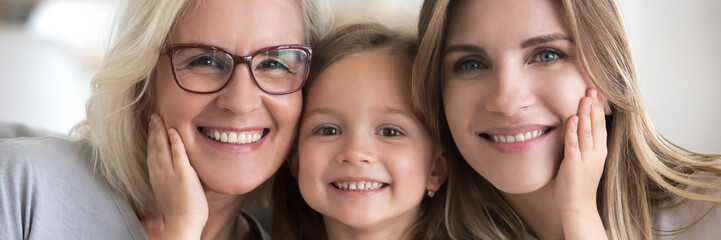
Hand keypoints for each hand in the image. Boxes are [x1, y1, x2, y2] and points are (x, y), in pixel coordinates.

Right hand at [147, 113, 207, 238]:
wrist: (182, 223)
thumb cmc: (180, 213)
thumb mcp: (170, 194)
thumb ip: (171, 181)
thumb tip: (175, 176)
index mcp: (156, 177)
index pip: (152, 154)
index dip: (151, 139)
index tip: (152, 127)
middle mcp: (160, 173)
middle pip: (154, 147)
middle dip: (154, 130)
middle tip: (153, 116)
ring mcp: (170, 173)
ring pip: (163, 147)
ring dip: (161, 130)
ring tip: (159, 117)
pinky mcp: (183, 174)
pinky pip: (178, 154)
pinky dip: (175, 141)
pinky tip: (173, 130)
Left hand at [554, 88, 607, 238]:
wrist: (578, 206)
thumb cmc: (579, 184)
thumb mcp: (586, 161)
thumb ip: (584, 145)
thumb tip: (578, 128)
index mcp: (599, 151)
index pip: (601, 125)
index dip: (599, 109)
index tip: (598, 93)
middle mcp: (595, 153)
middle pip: (596, 125)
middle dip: (594, 106)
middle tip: (593, 88)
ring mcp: (585, 158)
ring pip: (586, 131)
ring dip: (585, 113)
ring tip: (584, 97)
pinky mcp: (573, 164)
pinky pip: (573, 143)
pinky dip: (573, 130)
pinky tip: (572, 118)